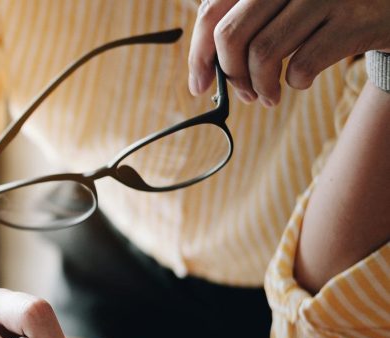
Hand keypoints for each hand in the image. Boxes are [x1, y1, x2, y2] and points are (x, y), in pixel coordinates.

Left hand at [188, 0, 389, 105]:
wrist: (389, 4)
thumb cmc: (325, 9)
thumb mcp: (281, 4)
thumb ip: (244, 23)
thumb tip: (203, 70)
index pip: (211, 12)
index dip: (199, 54)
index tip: (199, 85)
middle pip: (231, 35)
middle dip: (230, 75)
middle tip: (243, 93)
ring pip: (263, 54)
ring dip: (260, 86)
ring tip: (269, 96)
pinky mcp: (353, 20)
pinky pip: (303, 64)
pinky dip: (295, 83)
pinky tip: (301, 80)